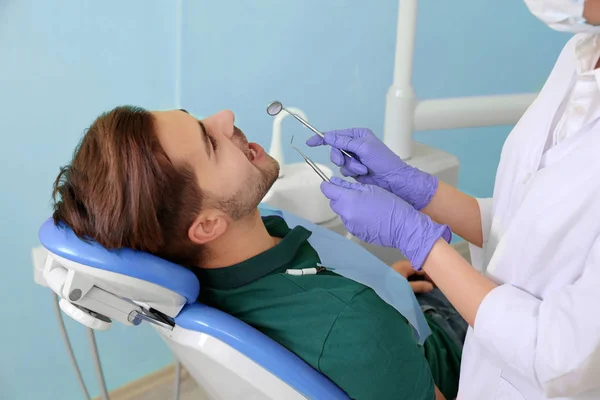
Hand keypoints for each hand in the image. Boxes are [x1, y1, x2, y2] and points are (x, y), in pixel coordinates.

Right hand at [307, 128, 437, 209]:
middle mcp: (355, 145)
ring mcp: (355, 158)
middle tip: (345, 161)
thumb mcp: (363, 148)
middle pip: (335, 149)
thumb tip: (328, 136)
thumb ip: (344, 142)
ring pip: (339, 162)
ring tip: (362, 169)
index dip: (322, 138)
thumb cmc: (382, 161)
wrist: (392, 180)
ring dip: (350, 166)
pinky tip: (362, 174)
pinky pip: (344, 171)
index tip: (310, 142)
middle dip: (340, 157)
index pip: (336, 135)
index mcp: (358, 135)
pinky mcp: (355, 170)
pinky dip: (351, 173)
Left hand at [321, 177, 450, 269]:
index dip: (329, 186)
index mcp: (348, 200)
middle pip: (334, 202)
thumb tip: (335, 182)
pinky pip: (350, 222)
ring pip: (342, 213)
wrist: (402, 227)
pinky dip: (355, 217)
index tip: (333, 184)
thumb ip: (350, 186)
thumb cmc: (390, 204)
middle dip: (340, 197)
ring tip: (365, 206)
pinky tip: (368, 216)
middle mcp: (345, 214)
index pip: (327, 190)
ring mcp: (350, 225)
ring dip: (348, 208)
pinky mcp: (355, 233)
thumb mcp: (371, 188)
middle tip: (356, 194)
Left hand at [392, 260, 433, 292]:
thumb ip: (419, 286)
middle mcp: (403, 265)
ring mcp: (400, 269)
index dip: (430, 273)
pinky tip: (421, 285)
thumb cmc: (391, 287)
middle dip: (427, 275)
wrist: (376, 291)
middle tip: (435, 284)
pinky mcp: (398, 275)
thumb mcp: (406, 288)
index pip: (422, 266)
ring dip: (422, 278)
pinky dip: (417, 279)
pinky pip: (411, 275)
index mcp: (405, 265)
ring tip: (430, 286)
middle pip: (419, 268)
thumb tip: (431, 286)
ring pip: (415, 272)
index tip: (437, 280)